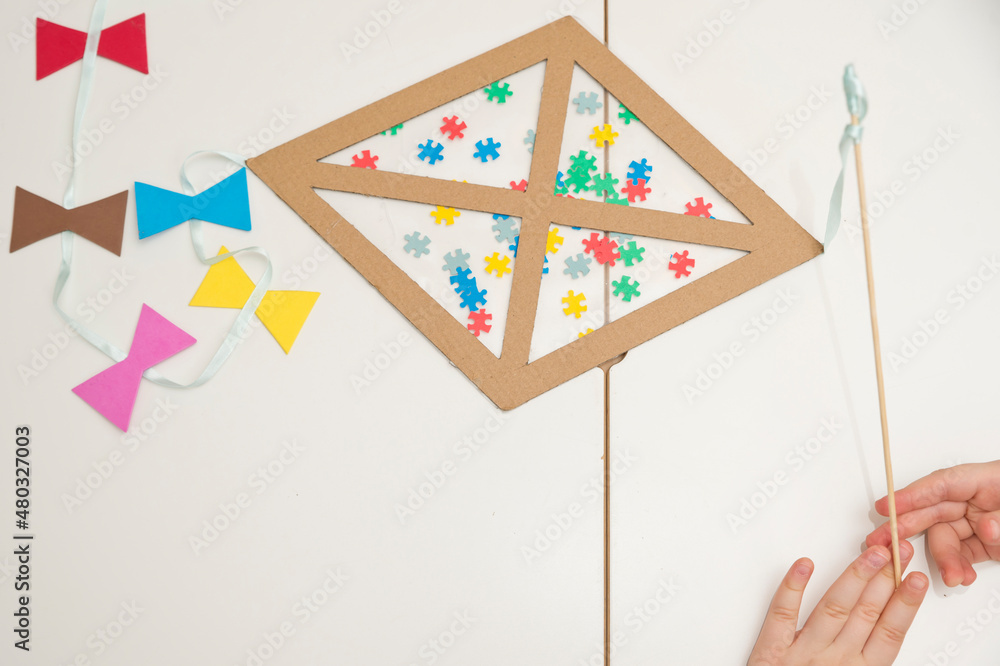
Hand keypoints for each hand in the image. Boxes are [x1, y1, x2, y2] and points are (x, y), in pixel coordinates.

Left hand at [748, 542, 926, 664]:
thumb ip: (869, 663)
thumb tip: (887, 634)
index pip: (889, 634)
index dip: (904, 604)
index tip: (916, 579)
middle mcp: (833, 663)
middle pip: (865, 614)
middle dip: (885, 579)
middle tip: (898, 550)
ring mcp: (801, 655)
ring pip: (832, 609)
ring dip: (853, 578)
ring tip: (870, 553)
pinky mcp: (769, 652)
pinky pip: (781, 615)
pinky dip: (792, 588)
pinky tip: (804, 564)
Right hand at [866, 461, 999, 586]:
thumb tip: (985, 526)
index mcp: (986, 481)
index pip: (941, 484)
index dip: (911, 495)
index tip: (887, 507)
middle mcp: (976, 501)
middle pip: (932, 512)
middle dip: (906, 529)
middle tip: (885, 542)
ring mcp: (977, 524)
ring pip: (944, 538)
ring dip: (943, 559)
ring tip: (953, 575)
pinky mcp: (983, 544)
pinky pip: (961, 555)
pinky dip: (957, 568)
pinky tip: (963, 575)